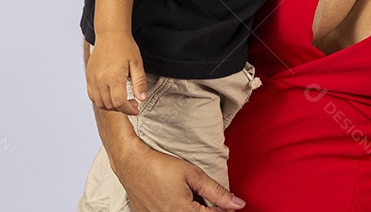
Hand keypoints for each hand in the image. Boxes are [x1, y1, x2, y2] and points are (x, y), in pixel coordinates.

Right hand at [86, 34, 147, 115]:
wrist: (110, 35)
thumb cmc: (124, 47)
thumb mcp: (137, 64)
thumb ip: (139, 83)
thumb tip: (142, 99)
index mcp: (113, 77)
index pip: (119, 102)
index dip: (129, 110)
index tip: (136, 109)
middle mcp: (100, 80)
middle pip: (110, 105)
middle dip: (123, 108)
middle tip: (133, 103)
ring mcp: (92, 79)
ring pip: (100, 103)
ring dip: (112, 106)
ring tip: (123, 100)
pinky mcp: (88, 77)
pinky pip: (92, 96)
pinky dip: (101, 101)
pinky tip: (111, 96)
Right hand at [116, 142, 245, 211]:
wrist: (132, 164)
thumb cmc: (161, 166)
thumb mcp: (194, 175)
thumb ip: (217, 192)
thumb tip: (237, 203)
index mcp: (183, 211)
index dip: (223, 210)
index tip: (229, 205)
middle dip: (208, 211)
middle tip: (212, 202)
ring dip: (193, 210)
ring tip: (193, 199)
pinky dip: (179, 210)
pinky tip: (180, 202)